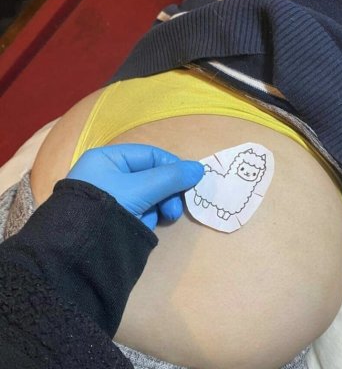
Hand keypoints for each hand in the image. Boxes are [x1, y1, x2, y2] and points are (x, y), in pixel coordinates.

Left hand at [67, 144, 203, 228]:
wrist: (77, 251)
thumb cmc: (108, 208)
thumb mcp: (142, 189)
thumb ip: (171, 177)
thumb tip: (199, 169)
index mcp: (108, 159)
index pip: (150, 155)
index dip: (173, 166)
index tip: (191, 181)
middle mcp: (108, 174)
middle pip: (150, 177)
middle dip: (165, 193)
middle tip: (173, 211)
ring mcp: (110, 196)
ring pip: (147, 196)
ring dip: (155, 208)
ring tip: (150, 221)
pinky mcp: (112, 216)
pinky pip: (138, 210)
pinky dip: (144, 218)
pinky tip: (140, 227)